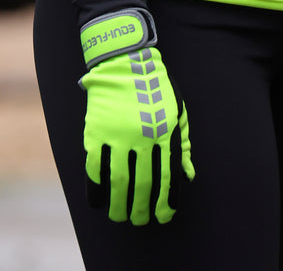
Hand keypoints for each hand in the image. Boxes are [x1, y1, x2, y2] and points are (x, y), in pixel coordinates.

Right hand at [79, 9, 194, 224]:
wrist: (125, 61)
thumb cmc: (155, 86)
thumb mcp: (177, 110)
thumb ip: (182, 143)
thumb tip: (188, 176)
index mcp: (165, 131)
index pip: (168, 175)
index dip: (167, 200)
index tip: (165, 216)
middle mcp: (143, 137)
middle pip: (143, 184)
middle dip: (142, 208)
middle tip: (140, 220)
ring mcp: (118, 136)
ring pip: (118, 181)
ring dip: (119, 204)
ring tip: (120, 216)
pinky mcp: (96, 133)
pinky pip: (95, 169)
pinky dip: (96, 188)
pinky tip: (100, 200)